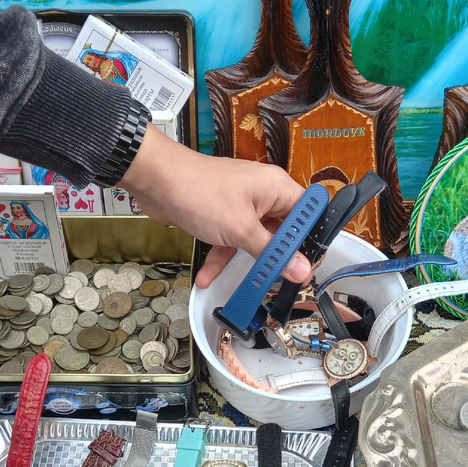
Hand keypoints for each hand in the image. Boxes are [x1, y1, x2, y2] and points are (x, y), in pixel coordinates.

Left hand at [118, 125, 312, 288]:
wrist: (156, 181)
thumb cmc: (200, 191)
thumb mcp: (241, 229)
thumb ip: (271, 252)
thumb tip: (299, 269)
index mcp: (277, 188)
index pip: (308, 214)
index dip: (310, 239)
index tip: (306, 264)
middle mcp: (263, 194)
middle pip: (282, 230)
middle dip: (278, 256)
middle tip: (280, 278)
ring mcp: (241, 205)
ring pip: (254, 239)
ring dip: (248, 261)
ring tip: (251, 285)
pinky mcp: (220, 215)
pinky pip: (229, 241)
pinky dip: (220, 258)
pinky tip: (209, 278)